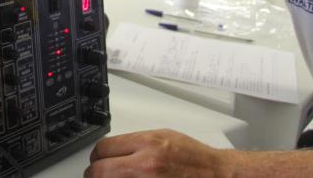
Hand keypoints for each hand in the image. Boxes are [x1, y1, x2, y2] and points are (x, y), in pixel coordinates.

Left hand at [85, 129, 230, 177]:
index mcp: (148, 144)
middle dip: (95, 173)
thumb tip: (114, 150)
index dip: (97, 156)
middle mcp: (146, 165)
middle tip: (97, 174)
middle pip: (99, 171)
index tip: (97, 160)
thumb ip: (136, 143)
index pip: (104, 149)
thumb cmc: (194, 158)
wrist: (217, 175)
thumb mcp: (163, 137)